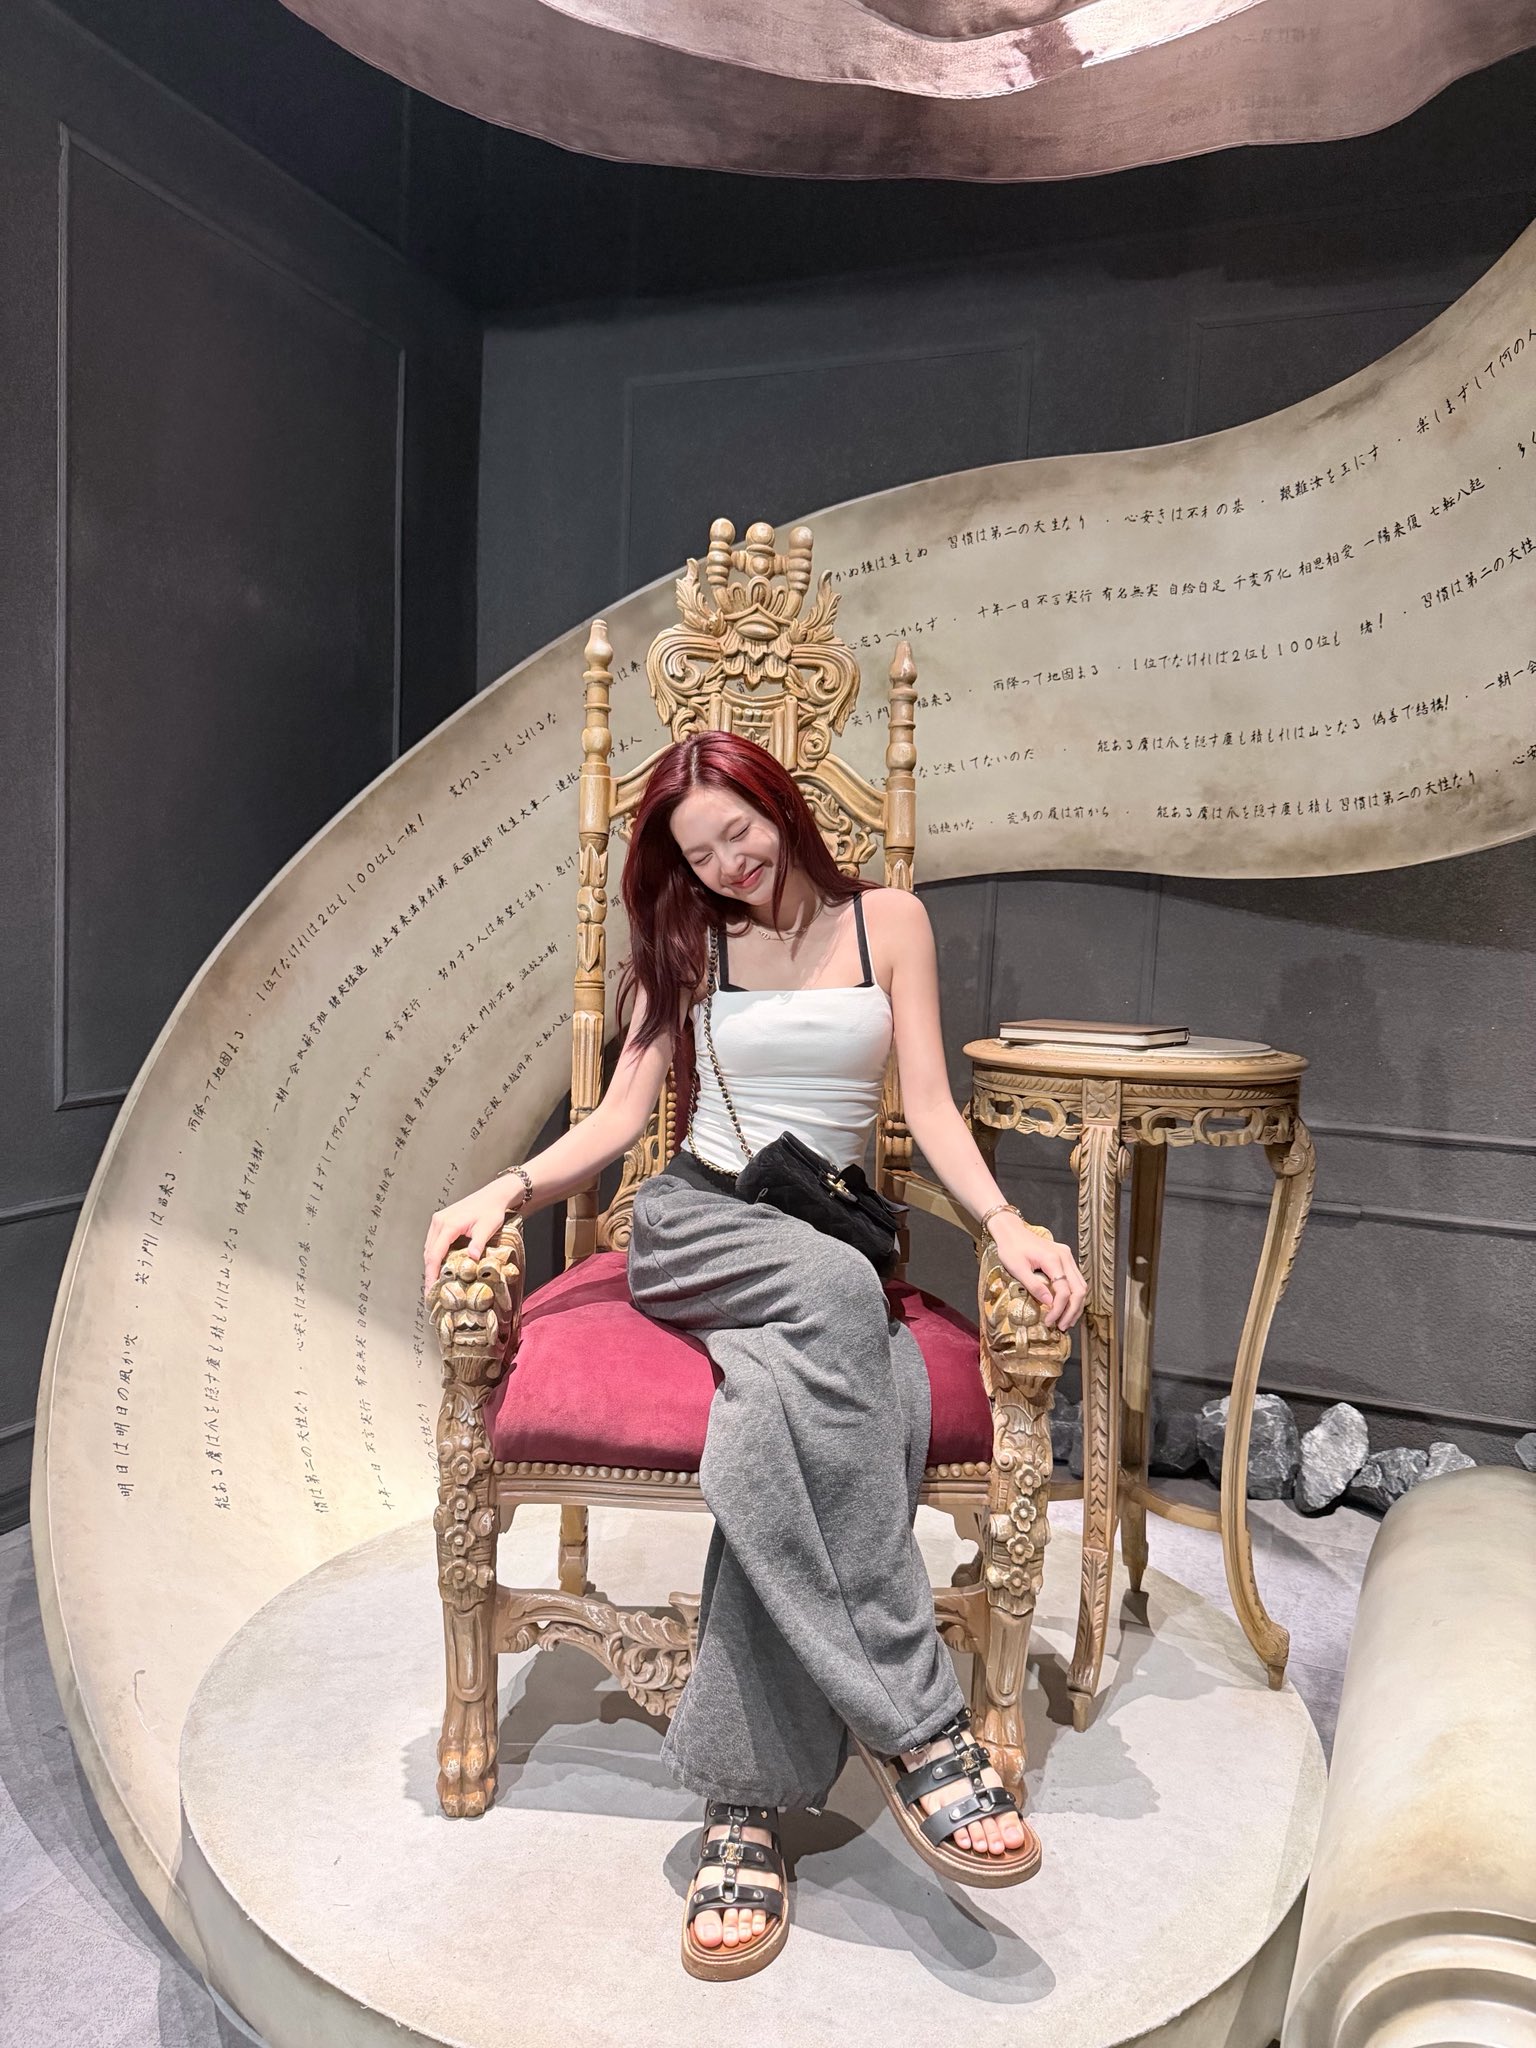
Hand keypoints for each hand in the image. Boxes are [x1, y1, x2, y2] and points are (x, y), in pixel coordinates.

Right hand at [422, 1183, 519, 1300]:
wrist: (493, 1196)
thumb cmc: (491, 1211)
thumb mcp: (488, 1228)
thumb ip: (478, 1243)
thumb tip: (471, 1259)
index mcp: (448, 1224)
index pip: (435, 1254)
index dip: (431, 1274)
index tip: (430, 1289)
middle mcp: (439, 1222)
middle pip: (429, 1252)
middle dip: (429, 1272)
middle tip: (432, 1291)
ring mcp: (439, 1220)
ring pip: (429, 1248)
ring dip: (431, 1264)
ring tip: (435, 1282)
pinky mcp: (441, 1221)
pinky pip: (434, 1242)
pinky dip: (435, 1255)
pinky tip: (440, 1266)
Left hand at [990, 1213, 1087, 1330]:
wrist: (1011, 1230)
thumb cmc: (1010, 1248)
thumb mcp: (1017, 1268)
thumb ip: (1034, 1285)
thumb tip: (1049, 1304)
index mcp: (1053, 1259)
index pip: (1064, 1290)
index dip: (1059, 1309)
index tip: (1049, 1322)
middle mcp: (1065, 1257)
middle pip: (1079, 1289)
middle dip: (1072, 1311)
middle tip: (1063, 1327)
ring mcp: (1067, 1256)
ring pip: (1081, 1285)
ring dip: (1075, 1305)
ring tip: (1066, 1321)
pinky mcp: (1065, 1258)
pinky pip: (1075, 1280)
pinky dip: (1073, 1295)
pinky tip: (1066, 1307)